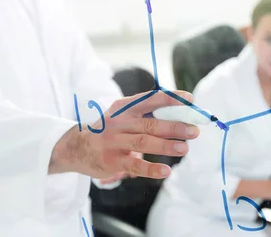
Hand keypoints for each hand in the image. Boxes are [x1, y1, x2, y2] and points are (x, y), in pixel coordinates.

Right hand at [50, 91, 199, 178]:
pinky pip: (134, 166)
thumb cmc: (109, 128)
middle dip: (175, 127)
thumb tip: (180, 117)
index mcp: (124, 107)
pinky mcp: (112, 161)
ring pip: (144, 142)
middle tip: (194, 130)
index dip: (170, 99)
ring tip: (185, 148)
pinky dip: (151, 169)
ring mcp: (114, 142)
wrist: (76, 146)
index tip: (189, 99)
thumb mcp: (122, 115)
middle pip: (150, 124)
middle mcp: (119, 122)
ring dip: (166, 146)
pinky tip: (166, 171)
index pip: (150, 99)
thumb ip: (146, 115)